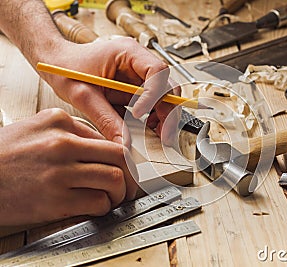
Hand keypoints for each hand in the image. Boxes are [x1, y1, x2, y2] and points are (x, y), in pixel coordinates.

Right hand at [0, 108, 137, 224]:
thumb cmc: (5, 155)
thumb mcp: (37, 127)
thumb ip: (72, 132)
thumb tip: (103, 146)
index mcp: (60, 123)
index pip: (110, 139)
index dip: (126, 158)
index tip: (128, 168)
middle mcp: (62, 145)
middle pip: (119, 158)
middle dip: (131, 175)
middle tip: (130, 185)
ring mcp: (59, 173)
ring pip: (114, 180)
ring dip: (119, 193)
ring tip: (113, 197)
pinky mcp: (54, 200)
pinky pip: (97, 203)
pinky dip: (103, 206)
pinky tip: (96, 206)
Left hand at [39, 37, 178, 145]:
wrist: (57, 63)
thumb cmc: (66, 69)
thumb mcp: (83, 95)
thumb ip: (106, 120)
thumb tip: (124, 144)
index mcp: (128, 52)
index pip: (157, 71)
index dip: (154, 94)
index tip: (138, 114)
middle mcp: (139, 62)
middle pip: (167, 86)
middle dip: (168, 112)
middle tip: (164, 136)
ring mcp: (140, 75)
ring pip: (165, 96)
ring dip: (164, 117)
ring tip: (158, 136)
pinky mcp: (137, 88)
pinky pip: (153, 104)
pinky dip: (154, 118)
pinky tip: (148, 130)